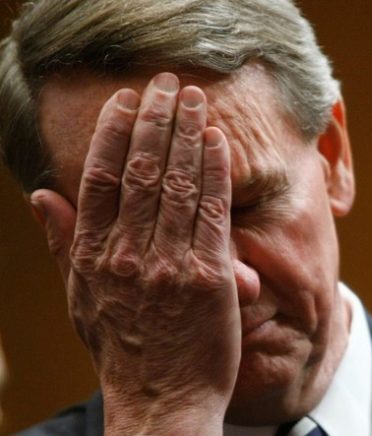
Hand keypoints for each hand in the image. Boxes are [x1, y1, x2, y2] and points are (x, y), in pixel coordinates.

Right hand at [31, 73, 239, 434]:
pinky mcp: (208, 276)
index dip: (115, 134)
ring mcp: (169, 264)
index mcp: (93, 256)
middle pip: (141, 171)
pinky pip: (211, 213)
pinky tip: (217, 142)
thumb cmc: (123, 348)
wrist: (160, 399)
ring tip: (194, 99)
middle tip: (166, 84)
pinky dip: (214, 173)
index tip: (128, 102)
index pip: (100, 179)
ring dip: (187, 135)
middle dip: (156, 121)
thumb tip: (39, 195)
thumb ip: (62, 244)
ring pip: (177, 184)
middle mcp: (128, 254)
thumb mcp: (79, 298)